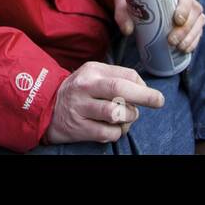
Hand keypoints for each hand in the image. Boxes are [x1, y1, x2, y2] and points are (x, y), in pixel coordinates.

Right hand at [43, 61, 164, 145]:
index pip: (125, 74)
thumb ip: (116, 77)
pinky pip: (109, 133)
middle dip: (145, 96)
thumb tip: (144, 88)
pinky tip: (111, 128)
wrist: (44, 107)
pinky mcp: (79, 128)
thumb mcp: (92, 74)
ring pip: (117, 113)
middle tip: (159, 101)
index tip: (150, 94)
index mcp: (92, 71)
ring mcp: (81, 108)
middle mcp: (85, 87)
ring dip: (128, 118)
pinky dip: (116, 132)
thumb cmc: (77, 91)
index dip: (143, 86)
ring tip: (124, 118)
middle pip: (121, 89)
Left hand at [114, 0, 204, 52]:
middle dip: (185, 28)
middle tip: (171, 40)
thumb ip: (123, 13)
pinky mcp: (190, 22)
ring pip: (199, 22)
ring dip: (190, 37)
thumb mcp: (124, 0)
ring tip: (178, 47)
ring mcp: (190, 9)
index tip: (177, 20)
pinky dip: (193, 41)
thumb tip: (128, 30)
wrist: (136, 0)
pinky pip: (198, 31)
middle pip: (194, 10)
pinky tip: (185, 49)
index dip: (185, 6)